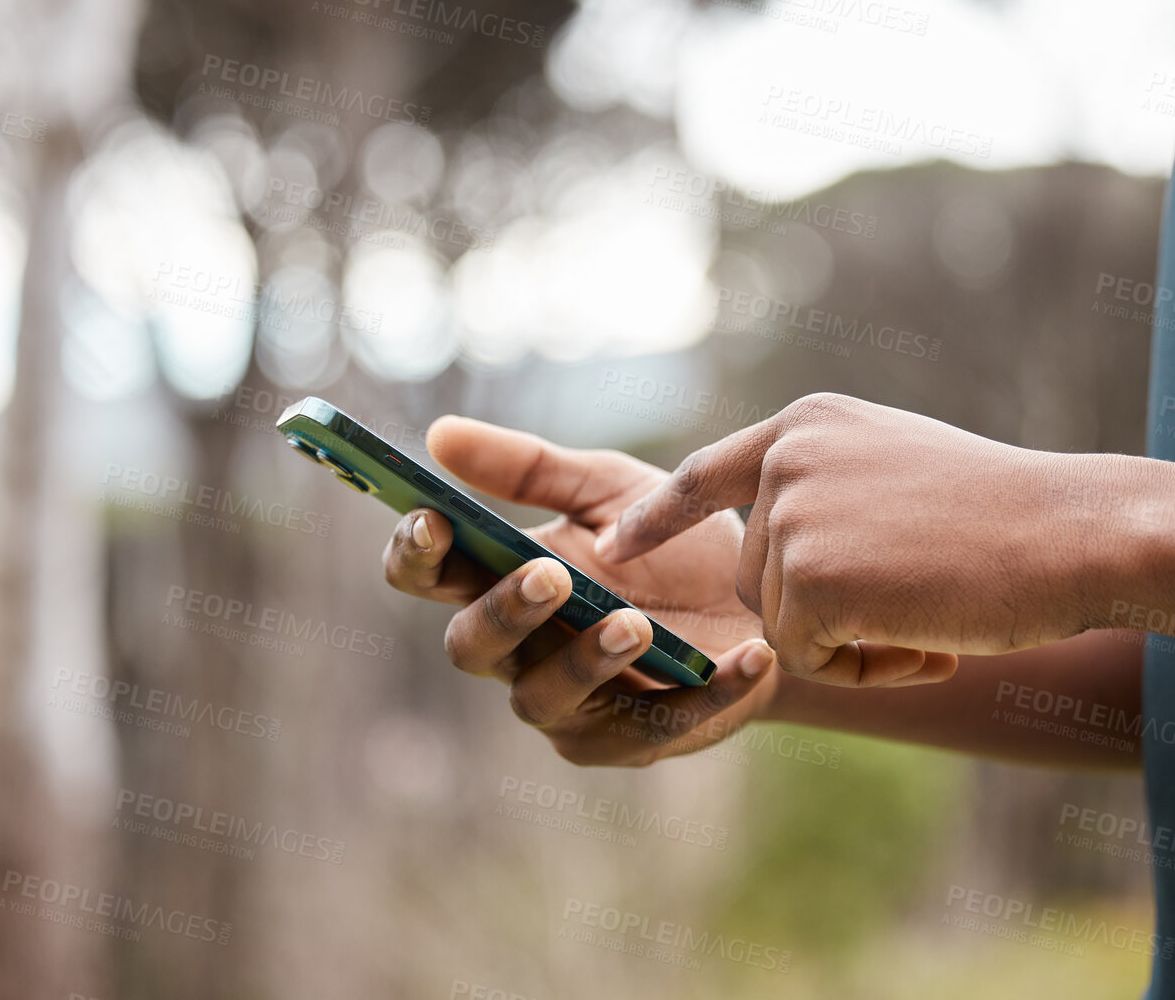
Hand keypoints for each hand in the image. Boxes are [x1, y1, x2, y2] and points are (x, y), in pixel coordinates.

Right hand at [381, 416, 778, 765]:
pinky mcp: (637, 740)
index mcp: (502, 584)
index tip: (432, 520)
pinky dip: (707, 691)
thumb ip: (531, 469)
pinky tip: (748, 654)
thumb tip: (440, 434)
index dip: (415, 554)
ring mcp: (573, 705)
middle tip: (550, 574)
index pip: (431, 577)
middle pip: (470, 645)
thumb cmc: (670, 548)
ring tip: (636, 623)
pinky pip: (659, 725)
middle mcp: (520, 653)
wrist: (759, 602)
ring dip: (585, 660)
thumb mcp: (609, 490)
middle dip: (504, 611)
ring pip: (544, 698)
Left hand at [598, 393, 1117, 685]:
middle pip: (755, 574)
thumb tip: (770, 542)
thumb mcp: (899, 467)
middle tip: (914, 608)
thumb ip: (828, 487)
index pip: (705, 472)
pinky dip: (862, 668)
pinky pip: (803, 657)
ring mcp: (795, 514)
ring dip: (849, 642)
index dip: (657, 518)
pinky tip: (927, 640)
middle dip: (821, 610)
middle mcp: (788, 458)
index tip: (611, 548)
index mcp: (807, 424)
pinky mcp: (812, 577)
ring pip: (778, 621)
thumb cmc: (1006, 513)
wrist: (1074, 533)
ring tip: (930, 616)